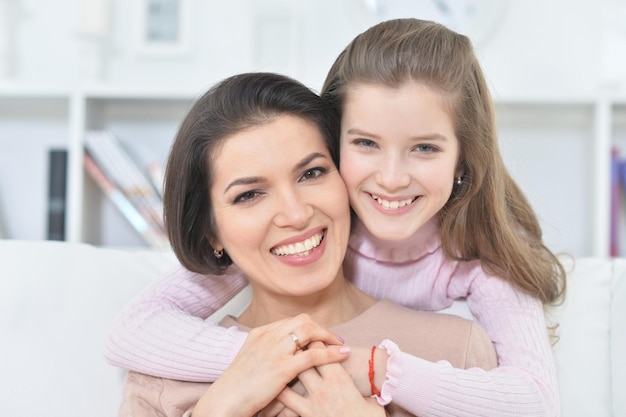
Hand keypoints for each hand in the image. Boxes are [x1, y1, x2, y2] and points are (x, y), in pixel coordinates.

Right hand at [192, 314, 347, 416]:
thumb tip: (284, 353)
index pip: (291, 321)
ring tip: (340, 344)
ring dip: (329, 336)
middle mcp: (268, 337)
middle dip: (321, 328)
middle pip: (303, 321)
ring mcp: (275, 351)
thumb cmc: (237, 386)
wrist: (225, 400)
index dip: (310, 327)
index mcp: (260, 333)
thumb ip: (266, 351)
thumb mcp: (250, 359)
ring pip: (309, 331)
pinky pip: (313, 354)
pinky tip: (342, 355)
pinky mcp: (282, 367)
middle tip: (334, 338)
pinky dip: (331, 353)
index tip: (321, 335)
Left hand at [277, 342, 385, 416]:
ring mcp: (310, 407)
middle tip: (292, 351)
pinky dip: (279, 402)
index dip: (314, 342)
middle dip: (295, 354)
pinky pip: (285, 409)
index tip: (312, 341)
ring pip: (286, 385)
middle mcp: (321, 390)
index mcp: (339, 380)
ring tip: (279, 373)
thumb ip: (362, 390)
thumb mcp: (372, 402)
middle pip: (299, 362)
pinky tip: (275, 398)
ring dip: (282, 378)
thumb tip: (363, 385)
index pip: (319, 350)